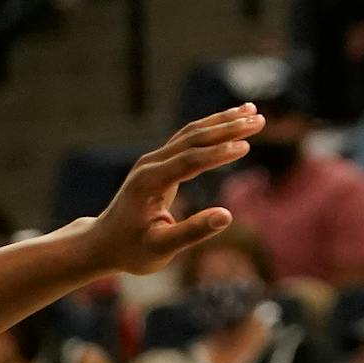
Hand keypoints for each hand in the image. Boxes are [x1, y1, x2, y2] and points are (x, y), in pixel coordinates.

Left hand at [78, 106, 263, 274]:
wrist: (103, 243)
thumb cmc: (131, 250)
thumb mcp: (161, 249)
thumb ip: (193, 232)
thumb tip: (227, 216)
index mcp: (150, 182)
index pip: (190, 160)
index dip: (218, 153)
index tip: (246, 145)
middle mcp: (151, 164)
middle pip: (194, 138)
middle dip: (228, 127)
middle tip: (260, 119)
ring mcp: (154, 160)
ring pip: (192, 133)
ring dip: (223, 121)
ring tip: (253, 111)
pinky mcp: (160, 163)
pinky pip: (189, 139)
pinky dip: (212, 128)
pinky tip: (231, 122)